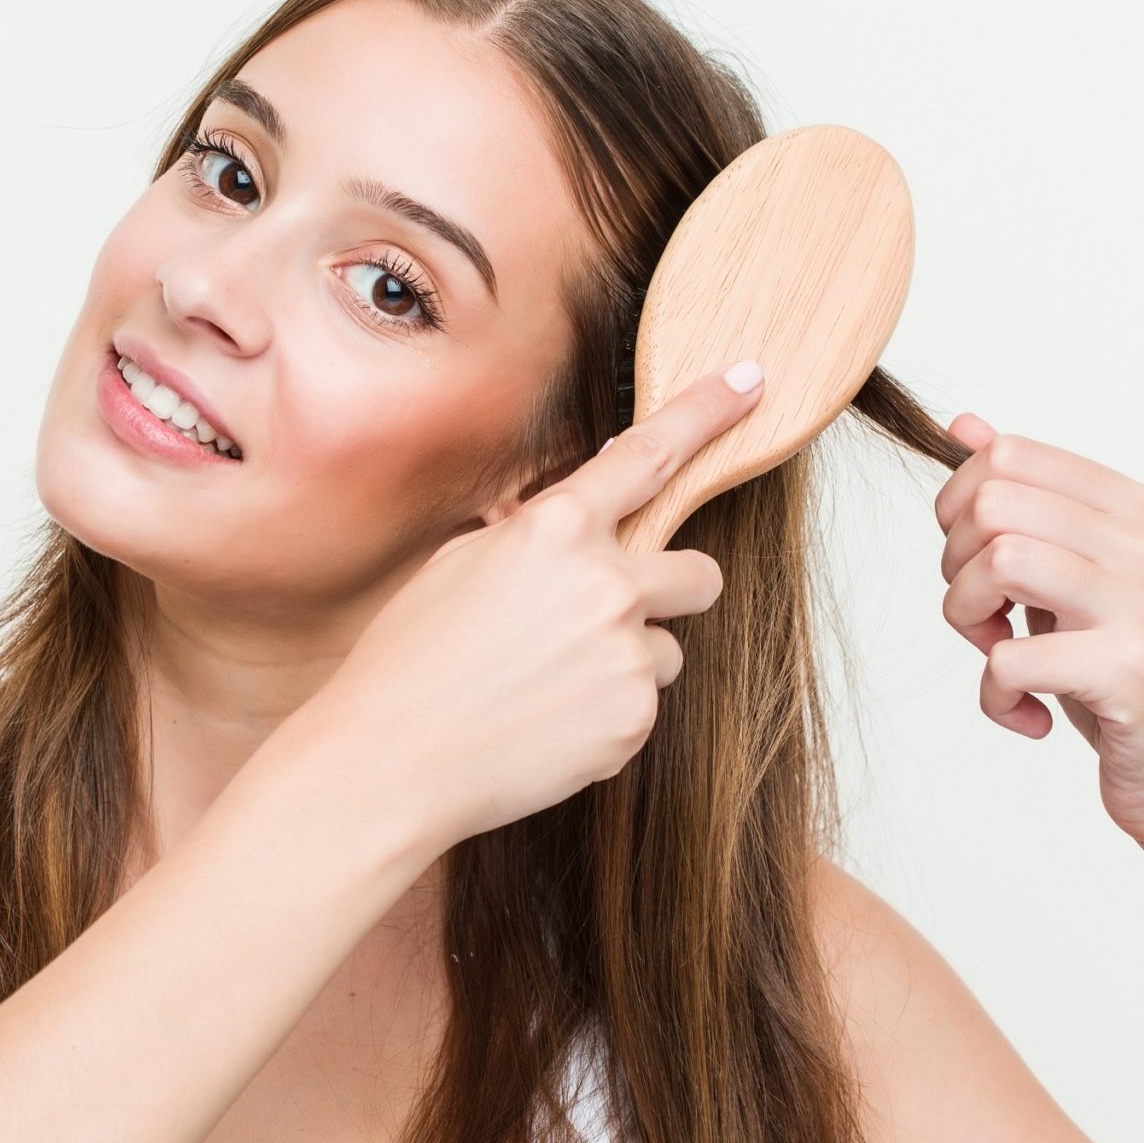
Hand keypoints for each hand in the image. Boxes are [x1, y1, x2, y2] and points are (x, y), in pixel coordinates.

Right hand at [305, 362, 767, 850]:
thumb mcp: (459, 564)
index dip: (707, 411)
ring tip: (549, 685)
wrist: (394, 761)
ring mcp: (627, 655)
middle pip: (700, 571)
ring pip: (667, 649)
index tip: (749, 381)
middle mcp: (607, 583)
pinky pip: (641, 706)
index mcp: (556, 528)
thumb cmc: (410, 663)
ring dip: (627, 661)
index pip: (651, 454)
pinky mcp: (633, 720)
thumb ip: (534, 537)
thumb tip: (577, 530)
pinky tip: (545, 724)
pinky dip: (606, 715)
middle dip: (675, 588)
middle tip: (620, 612)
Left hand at [934, 411, 1143, 856]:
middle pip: (992, 503)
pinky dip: (994, 696)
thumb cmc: (1124, 678)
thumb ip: (1026, 502)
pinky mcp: (1131, 670)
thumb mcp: (1077, 578)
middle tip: (984, 620)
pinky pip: (1008, 658)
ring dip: (968, 621)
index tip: (976, 568)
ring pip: (997, 563)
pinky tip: (1025, 715)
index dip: (956, 512)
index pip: (1007, 455)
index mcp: (1135, 509)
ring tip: (998, 659)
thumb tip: (963, 426)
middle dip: (955, 568)